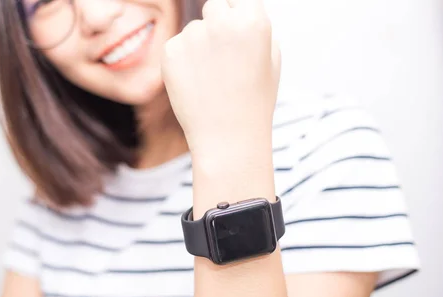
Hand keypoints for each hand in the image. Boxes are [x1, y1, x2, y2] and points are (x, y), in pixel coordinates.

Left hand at [161, 0, 280, 155]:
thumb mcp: (272, 61)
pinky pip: (176, 47)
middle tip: (221, 58)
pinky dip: (181, 62)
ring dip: (198, 47)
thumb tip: (240, 12)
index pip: (240, 0)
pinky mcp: (170, 51)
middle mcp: (222, 21)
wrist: (227, 137)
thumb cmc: (253, 102)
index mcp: (253, 20)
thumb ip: (258, 30)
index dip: (237, 16)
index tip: (234, 35)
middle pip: (214, 6)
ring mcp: (193, 35)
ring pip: (193, 30)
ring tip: (210, 80)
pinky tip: (194, 85)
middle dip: (216, 24)